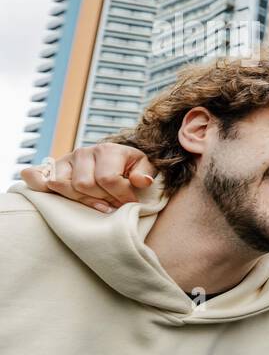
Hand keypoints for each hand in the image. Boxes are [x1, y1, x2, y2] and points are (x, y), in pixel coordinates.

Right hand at [20, 144, 157, 213]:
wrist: (114, 160)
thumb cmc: (130, 167)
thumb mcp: (143, 167)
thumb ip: (144, 173)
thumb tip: (141, 181)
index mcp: (108, 150)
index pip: (108, 179)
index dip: (120, 196)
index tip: (130, 204)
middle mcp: (84, 152)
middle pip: (85, 185)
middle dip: (102, 199)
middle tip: (113, 204)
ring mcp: (66, 160)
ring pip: (64, 186)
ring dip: (82, 200)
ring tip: (98, 203)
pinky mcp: (53, 169)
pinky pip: (37, 176)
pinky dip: (39, 185)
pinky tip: (51, 192)